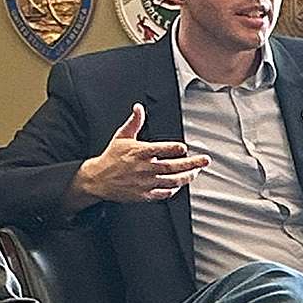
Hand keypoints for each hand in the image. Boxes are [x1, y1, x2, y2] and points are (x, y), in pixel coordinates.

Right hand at [71, 105, 209, 205]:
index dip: (173, 149)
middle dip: (191, 164)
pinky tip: (180, 185)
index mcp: (139, 152)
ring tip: (196, 172)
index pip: (160, 150)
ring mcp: (144, 183)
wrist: (98, 179)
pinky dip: (173, 190)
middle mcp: (144, 168)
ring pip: (171, 181)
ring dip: (186, 177)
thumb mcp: (121, 136)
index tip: (184, 147)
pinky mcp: (143, 195)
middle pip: (172, 167)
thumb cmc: (111, 157)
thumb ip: (134, 122)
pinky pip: (163, 194)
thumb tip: (139, 107)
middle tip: (204, 160)